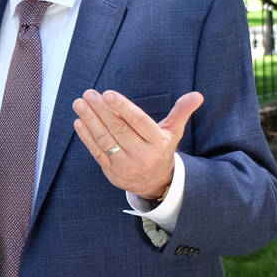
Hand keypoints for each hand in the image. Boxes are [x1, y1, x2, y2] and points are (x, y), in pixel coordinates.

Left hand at [72, 90, 202, 199]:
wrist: (155, 182)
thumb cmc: (161, 149)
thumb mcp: (173, 132)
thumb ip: (181, 112)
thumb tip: (197, 96)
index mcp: (157, 142)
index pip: (138, 122)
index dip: (122, 108)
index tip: (108, 94)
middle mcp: (142, 154)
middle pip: (119, 130)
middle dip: (101, 110)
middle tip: (90, 94)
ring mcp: (126, 165)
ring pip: (105, 140)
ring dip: (90, 120)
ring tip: (80, 103)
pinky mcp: (112, 172)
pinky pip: (97, 152)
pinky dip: (86, 136)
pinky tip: (79, 121)